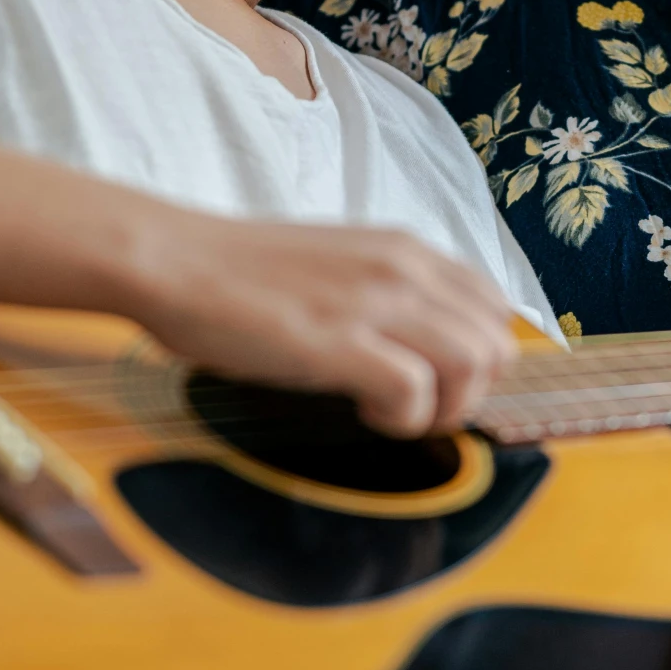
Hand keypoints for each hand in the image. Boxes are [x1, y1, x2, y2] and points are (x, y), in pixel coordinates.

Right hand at [128, 212, 519, 437]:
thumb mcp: (338, 267)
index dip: (478, 357)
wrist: (174, 261)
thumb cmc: (242, 274)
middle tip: (418, 406)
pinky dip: (402, 419)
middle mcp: (403, 269)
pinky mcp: (339, 341)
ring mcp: (374, 303)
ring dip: (443, 409)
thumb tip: (422, 343)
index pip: (494, 307)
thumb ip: (387, 293)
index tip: (438, 380)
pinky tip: (364, 412)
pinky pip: (416, 393)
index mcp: (405, 250)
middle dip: (470, 393)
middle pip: (496, 344)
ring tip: (394, 412)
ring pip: (473, 365)